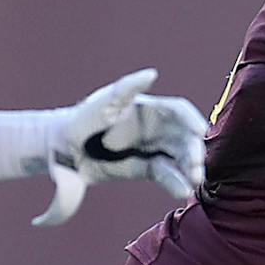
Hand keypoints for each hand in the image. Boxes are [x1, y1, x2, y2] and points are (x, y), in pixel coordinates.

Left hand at [33, 69, 209, 225]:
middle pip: (184, 138)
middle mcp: (154, 128)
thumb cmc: (81, 120)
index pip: (178, 112)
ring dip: (190, 169)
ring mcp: (151, 149)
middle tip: (197, 166)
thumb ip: (126, 89)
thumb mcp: (102, 103)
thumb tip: (152, 74)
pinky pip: (165, 175)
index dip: (192, 120)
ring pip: (179, 159)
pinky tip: (181, 191)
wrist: (63, 150)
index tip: (200, 133)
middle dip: (194, 151)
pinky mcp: (145, 169)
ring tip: (194, 181)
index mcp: (148, 109)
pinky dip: (175, 183)